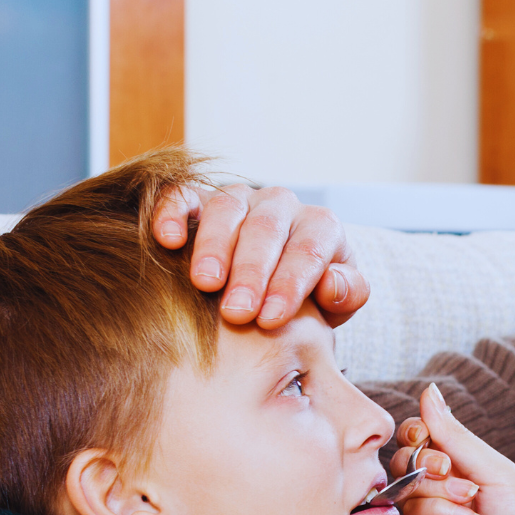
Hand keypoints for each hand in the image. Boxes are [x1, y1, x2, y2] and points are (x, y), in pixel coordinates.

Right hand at [153, 183, 369, 327]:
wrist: (271, 284)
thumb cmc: (308, 298)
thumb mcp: (335, 303)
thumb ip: (346, 294)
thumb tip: (332, 285)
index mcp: (320, 227)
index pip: (308, 251)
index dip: (290, 284)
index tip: (271, 319)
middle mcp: (280, 206)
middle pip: (266, 231)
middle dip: (251, 273)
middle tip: (236, 312)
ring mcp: (238, 199)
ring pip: (225, 210)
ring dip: (214, 247)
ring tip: (204, 283)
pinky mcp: (197, 199)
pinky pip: (182, 195)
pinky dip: (172, 213)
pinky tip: (168, 240)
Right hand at [392, 386, 514, 514]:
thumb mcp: (497, 470)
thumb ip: (456, 435)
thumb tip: (429, 391)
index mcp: (465, 467)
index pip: (422, 436)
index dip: (417, 430)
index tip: (425, 433)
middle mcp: (443, 490)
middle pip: (405, 458)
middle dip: (423, 458)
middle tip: (449, 469)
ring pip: (405, 484)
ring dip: (436, 486)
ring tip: (470, 499)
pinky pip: (411, 514)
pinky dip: (437, 510)